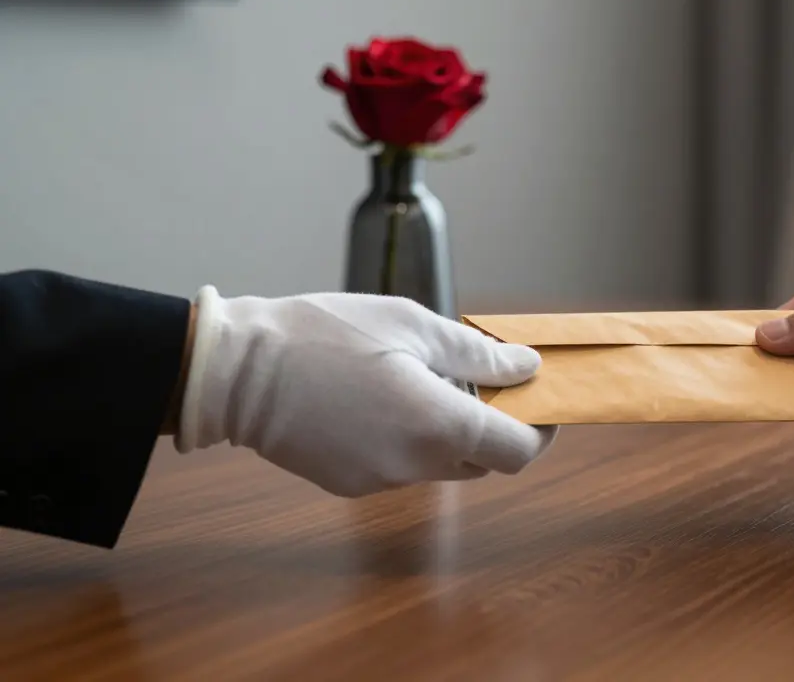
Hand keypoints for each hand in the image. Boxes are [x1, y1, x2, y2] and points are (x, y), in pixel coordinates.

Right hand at [176, 287, 556, 496]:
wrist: (234, 369)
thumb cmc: (322, 335)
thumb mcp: (411, 326)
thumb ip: (478, 353)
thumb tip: (528, 367)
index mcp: (438, 425)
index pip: (519, 452)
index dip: (540, 429)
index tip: (540, 400)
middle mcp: (414, 466)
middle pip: (483, 461)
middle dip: (494, 425)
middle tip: (482, 377)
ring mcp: (379, 482)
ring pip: (442, 465)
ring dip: (449, 431)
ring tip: (420, 378)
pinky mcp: (349, 485)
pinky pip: (401, 467)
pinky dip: (409, 439)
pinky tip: (380, 398)